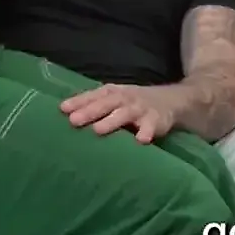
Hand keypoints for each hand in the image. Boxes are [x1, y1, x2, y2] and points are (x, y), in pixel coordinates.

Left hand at [61, 84, 178, 142]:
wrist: (171, 100)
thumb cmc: (133, 103)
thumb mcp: (115, 99)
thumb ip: (94, 106)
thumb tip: (65, 116)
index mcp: (113, 93)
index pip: (94, 95)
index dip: (79, 101)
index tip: (62, 109)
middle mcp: (125, 98)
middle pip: (106, 103)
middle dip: (90, 111)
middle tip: (74, 121)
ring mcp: (141, 109)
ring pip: (125, 113)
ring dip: (112, 121)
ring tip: (98, 130)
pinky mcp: (156, 120)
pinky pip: (150, 127)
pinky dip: (146, 133)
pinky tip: (140, 140)